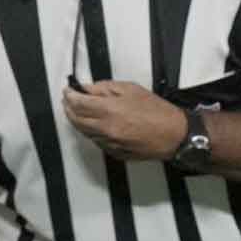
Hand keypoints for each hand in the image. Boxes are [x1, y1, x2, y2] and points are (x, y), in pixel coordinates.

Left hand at [62, 80, 185, 160]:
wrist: (173, 134)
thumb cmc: (156, 110)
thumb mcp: (130, 89)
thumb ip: (105, 88)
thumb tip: (87, 89)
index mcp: (108, 110)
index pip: (78, 103)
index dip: (69, 96)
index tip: (67, 91)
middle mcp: (104, 129)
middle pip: (76, 120)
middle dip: (68, 109)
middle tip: (68, 100)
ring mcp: (108, 143)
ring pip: (84, 132)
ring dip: (78, 121)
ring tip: (78, 111)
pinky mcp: (113, 153)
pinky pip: (95, 141)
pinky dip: (91, 131)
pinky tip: (94, 124)